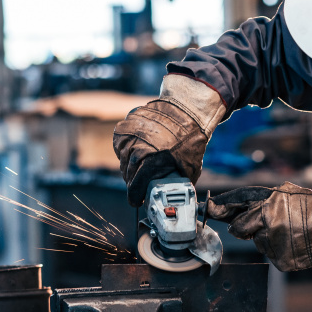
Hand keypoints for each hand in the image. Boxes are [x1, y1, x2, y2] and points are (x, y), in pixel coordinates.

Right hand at [113, 75, 225, 205]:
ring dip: (130, 166)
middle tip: (141, 184)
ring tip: (141, 165)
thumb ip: (176, 183)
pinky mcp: (125, 126)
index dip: (134, 197)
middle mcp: (137, 149)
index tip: (135, 201)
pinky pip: (121, 144)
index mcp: (152, 162)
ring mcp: (129, 136)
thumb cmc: (189, 139)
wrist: (186, 111)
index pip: (134, 187)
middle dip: (134, 182)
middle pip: (128, 174)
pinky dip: (127, 149)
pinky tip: (138, 149)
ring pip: (123, 159)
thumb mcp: (189, 168)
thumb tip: (172, 197)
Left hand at [203, 182, 311, 270]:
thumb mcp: (290, 194)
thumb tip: (239, 213)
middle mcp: (268, 219)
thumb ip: (265, 200)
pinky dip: (279, 250)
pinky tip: (294, 244)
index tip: (209, 207)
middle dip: (247, 228)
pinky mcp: (278, 259)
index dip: (221, 206)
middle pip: (241, 227)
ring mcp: (272, 241)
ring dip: (268, 239)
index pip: (237, 201)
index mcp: (271, 199)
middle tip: (271, 225)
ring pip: (257, 242)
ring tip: (291, 233)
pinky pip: (271, 254)